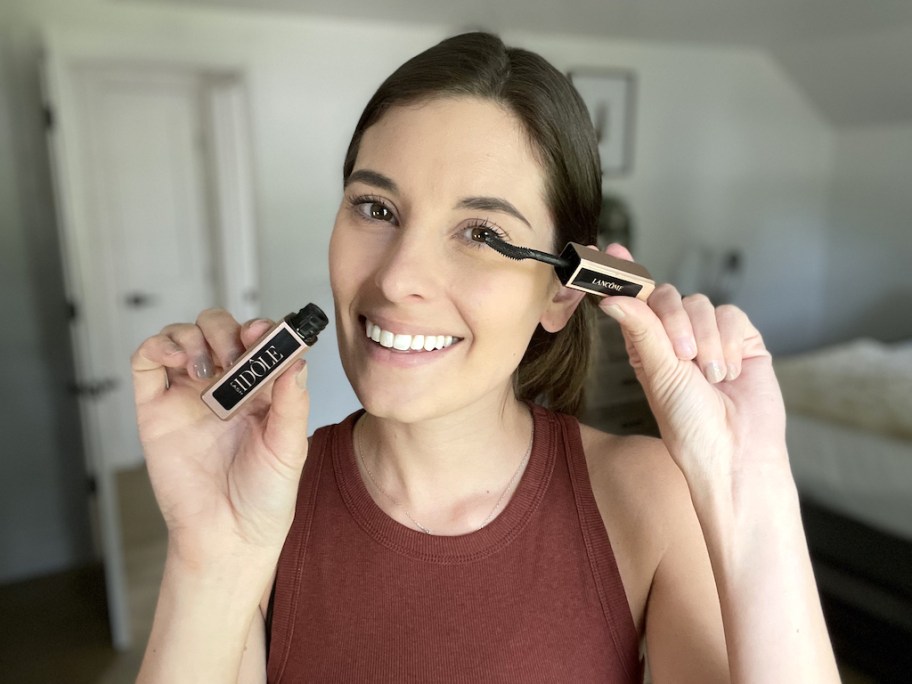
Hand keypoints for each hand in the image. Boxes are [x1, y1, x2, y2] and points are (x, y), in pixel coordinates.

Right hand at [130, 309, 310, 566]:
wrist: (228, 537)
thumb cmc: (264, 497)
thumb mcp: (290, 447)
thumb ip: (292, 403)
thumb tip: (297, 359)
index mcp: (261, 390)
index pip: (257, 341)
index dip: (261, 329)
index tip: (264, 334)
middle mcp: (224, 386)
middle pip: (217, 329)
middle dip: (226, 330)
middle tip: (235, 353)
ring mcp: (188, 394)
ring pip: (183, 336)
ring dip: (195, 335)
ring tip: (209, 365)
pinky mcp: (156, 408)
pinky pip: (147, 362)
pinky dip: (159, 346)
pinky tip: (180, 360)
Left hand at [596, 245, 786, 482]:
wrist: (737, 452)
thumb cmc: (692, 426)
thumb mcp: (659, 374)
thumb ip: (641, 330)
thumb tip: (613, 297)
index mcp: (647, 347)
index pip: (634, 302)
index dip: (623, 277)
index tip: (611, 252)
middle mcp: (676, 339)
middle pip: (667, 296)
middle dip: (674, 322)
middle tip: (682, 357)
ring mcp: (710, 338)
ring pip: (701, 304)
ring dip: (705, 340)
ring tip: (711, 376)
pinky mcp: (742, 340)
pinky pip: (731, 316)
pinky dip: (729, 343)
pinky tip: (730, 372)